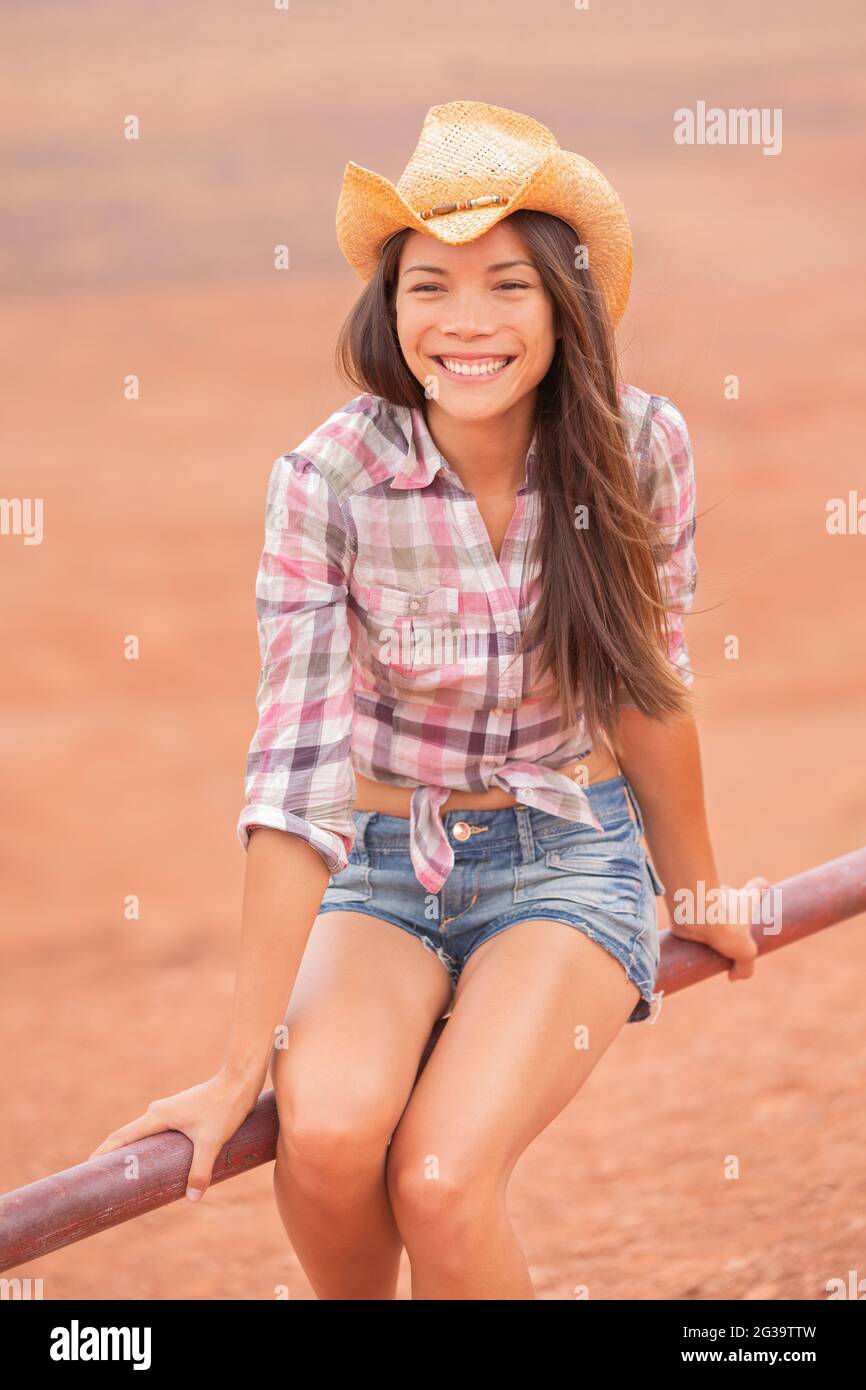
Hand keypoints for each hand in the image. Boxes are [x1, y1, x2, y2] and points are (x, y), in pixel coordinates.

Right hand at [87, 1069, 262, 1201]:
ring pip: (145, 1134)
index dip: (103, 1153)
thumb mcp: (212, 1142)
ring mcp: (170, 1110)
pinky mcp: (182, 1112)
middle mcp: (158, 1110)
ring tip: (126, 1175)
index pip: (122, 1137)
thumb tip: (192, 1198)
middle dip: (115, 1156)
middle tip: (103, 1180)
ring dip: (134, 1152)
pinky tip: (158, 1162)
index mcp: (157, 1115)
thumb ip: (200, 1170)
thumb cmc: (225, 1106)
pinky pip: (159, 1132)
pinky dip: (151, 1147)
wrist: (241, 1079)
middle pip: (129, 1136)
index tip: (87, 1168)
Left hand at [671, 876, 771, 982]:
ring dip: (709, 922)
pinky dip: (690, 927)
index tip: (764, 892)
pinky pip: (690, 915)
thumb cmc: (725, 923)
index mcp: (746, 898)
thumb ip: (744, 968)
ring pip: (710, 906)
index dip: (762, 888)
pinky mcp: (688, 905)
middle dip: (732, 913)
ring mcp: (707, 897)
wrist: (694, 913)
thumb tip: (733, 977)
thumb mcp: (745, 952)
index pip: (759, 886)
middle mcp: (727, 893)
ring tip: (708, 944)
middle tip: (730, 935)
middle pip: (733, 898)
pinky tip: (690, 943)